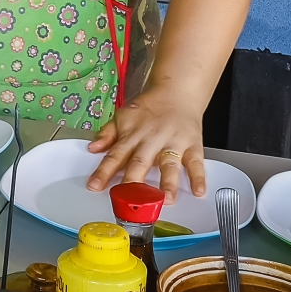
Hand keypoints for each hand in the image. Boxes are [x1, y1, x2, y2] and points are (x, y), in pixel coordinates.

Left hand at [82, 88, 207, 203]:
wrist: (177, 92)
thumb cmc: (150, 108)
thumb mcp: (124, 116)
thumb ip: (107, 133)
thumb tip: (92, 148)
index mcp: (132, 136)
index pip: (115, 156)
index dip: (103, 171)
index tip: (94, 186)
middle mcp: (152, 141)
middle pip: (141, 162)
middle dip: (133, 181)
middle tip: (128, 199)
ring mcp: (173, 143)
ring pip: (170, 165)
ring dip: (168, 182)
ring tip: (166, 199)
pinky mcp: (193, 146)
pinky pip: (196, 164)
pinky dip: (198, 178)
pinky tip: (198, 191)